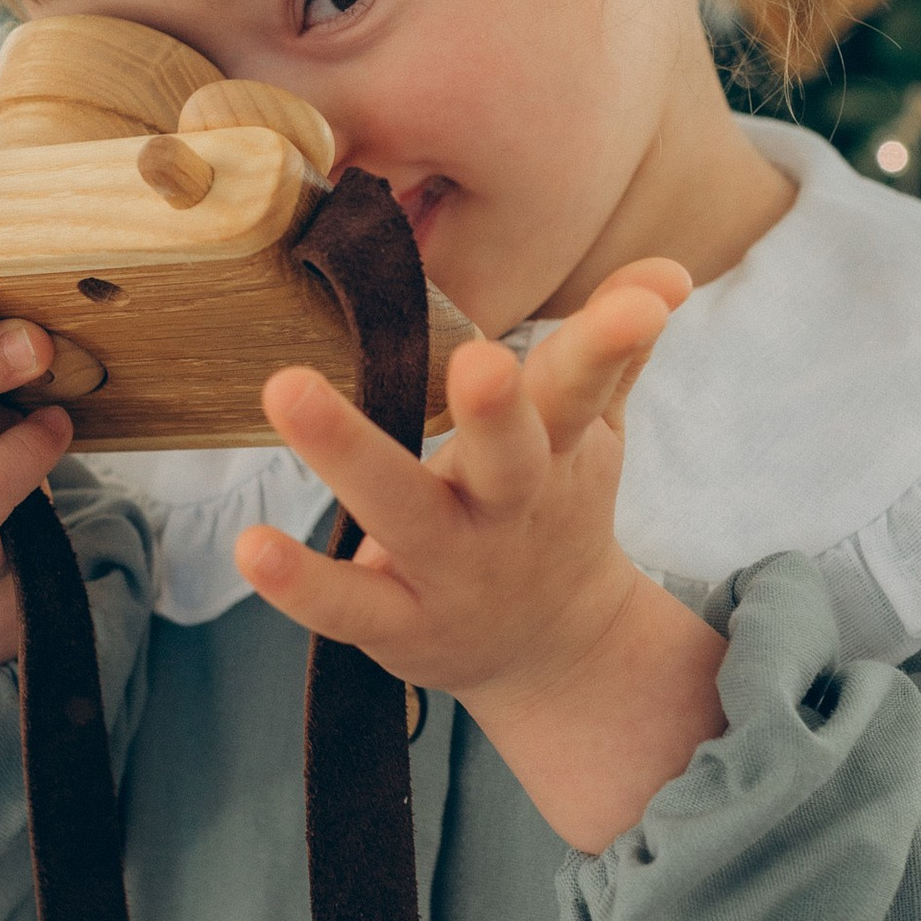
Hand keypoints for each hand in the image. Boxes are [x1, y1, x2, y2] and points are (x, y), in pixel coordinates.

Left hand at [234, 261, 729, 849]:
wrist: (555, 650)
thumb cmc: (556, 507)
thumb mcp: (591, 433)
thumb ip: (613, 351)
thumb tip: (668, 270)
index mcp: (556, 452)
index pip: (585, 387)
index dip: (613, 340)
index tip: (645, 301)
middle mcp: (509, 510)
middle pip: (510, 456)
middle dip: (497, 412)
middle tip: (480, 360)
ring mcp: (453, 570)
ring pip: (405, 513)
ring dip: (348, 453)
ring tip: (284, 387)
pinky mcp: (400, 625)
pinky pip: (348, 607)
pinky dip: (301, 583)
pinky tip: (251, 544)